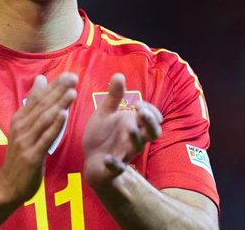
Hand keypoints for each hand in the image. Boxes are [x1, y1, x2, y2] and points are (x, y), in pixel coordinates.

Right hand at [0, 73, 77, 202]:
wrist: (8, 184)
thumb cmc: (20, 154)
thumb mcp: (24, 127)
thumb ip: (33, 105)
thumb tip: (41, 79)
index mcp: (20, 119)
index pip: (38, 98)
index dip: (54, 85)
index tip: (68, 74)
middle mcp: (21, 127)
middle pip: (42, 105)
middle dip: (58, 90)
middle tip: (73, 77)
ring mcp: (26, 141)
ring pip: (45, 119)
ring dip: (59, 104)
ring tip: (72, 92)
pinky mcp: (31, 155)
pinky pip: (45, 138)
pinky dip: (55, 126)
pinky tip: (64, 115)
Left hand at [82, 73, 162, 188]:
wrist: (91, 161)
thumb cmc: (103, 135)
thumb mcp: (106, 113)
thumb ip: (114, 96)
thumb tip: (119, 74)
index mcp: (134, 125)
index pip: (153, 118)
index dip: (150, 111)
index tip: (138, 104)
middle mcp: (133, 139)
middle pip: (153, 133)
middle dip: (150, 122)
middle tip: (141, 111)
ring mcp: (124, 154)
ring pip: (137, 148)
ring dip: (134, 138)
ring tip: (129, 128)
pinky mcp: (112, 168)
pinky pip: (117, 168)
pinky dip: (114, 164)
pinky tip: (107, 158)